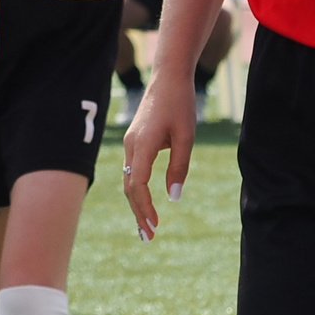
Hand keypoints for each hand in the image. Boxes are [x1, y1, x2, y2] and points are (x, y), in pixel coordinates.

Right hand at [118, 77, 196, 240]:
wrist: (168, 77)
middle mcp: (131, 146)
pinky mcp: (134, 141)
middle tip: (149, 237)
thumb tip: (173, 197)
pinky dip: (137, 190)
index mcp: (143, 145)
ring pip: (128, 180)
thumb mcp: (186, 137)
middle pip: (129, 187)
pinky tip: (145, 202)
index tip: (155, 225)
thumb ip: (179, 167)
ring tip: (146, 226)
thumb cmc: (180, 104)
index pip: (138, 184)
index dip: (145, 207)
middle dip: (138, 213)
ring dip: (136, 204)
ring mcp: (130, 143)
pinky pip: (131, 171)